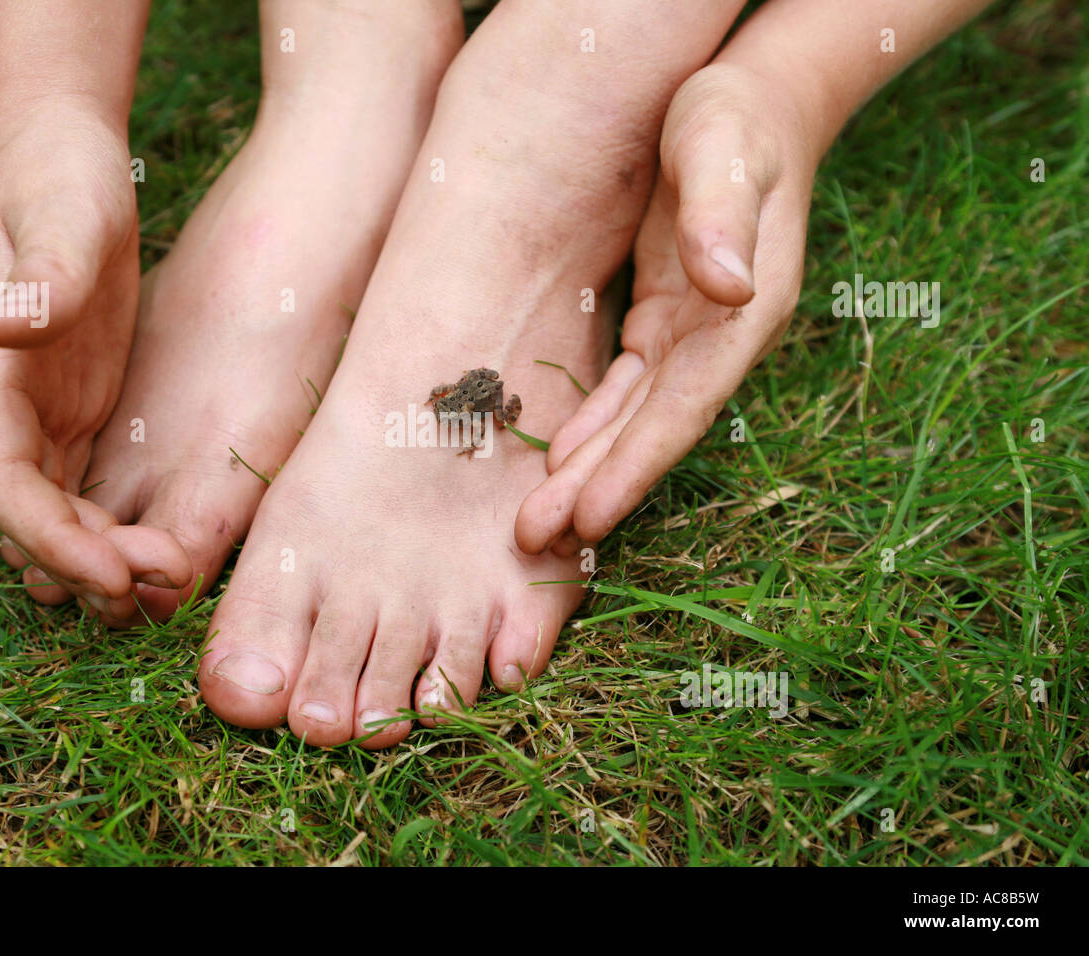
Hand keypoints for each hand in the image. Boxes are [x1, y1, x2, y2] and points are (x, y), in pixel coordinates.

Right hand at [0, 97, 190, 617]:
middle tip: (155, 590)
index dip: (44, 534)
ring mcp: (40, 408)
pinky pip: (86, 485)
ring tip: (165, 583)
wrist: (62, 152)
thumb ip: (43, 272)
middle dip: (82, 562)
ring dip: (102, 556)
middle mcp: (5, 403)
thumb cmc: (57, 175)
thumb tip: (4, 324)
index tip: (105, 572)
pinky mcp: (78, 404)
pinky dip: (112, 526)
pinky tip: (160, 550)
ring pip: (59, 508)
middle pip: (29, 511)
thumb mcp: (61, 214)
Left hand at [516, 64, 816, 552]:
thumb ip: (725, 216)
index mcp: (741, 315)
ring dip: (586, 473)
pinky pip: (623, 391)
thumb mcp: (727, 151)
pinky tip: (557, 463)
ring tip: (537, 527)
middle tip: (536, 541)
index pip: (681, 407)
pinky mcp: (661, 321)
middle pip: (650, 431)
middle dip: (595, 488)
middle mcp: (717, 339)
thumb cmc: (738, 121)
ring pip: (632, 421)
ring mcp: (690, 335)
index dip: (636, 466)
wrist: (752, 103)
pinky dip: (591, 429)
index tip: (590, 518)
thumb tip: (730, 287)